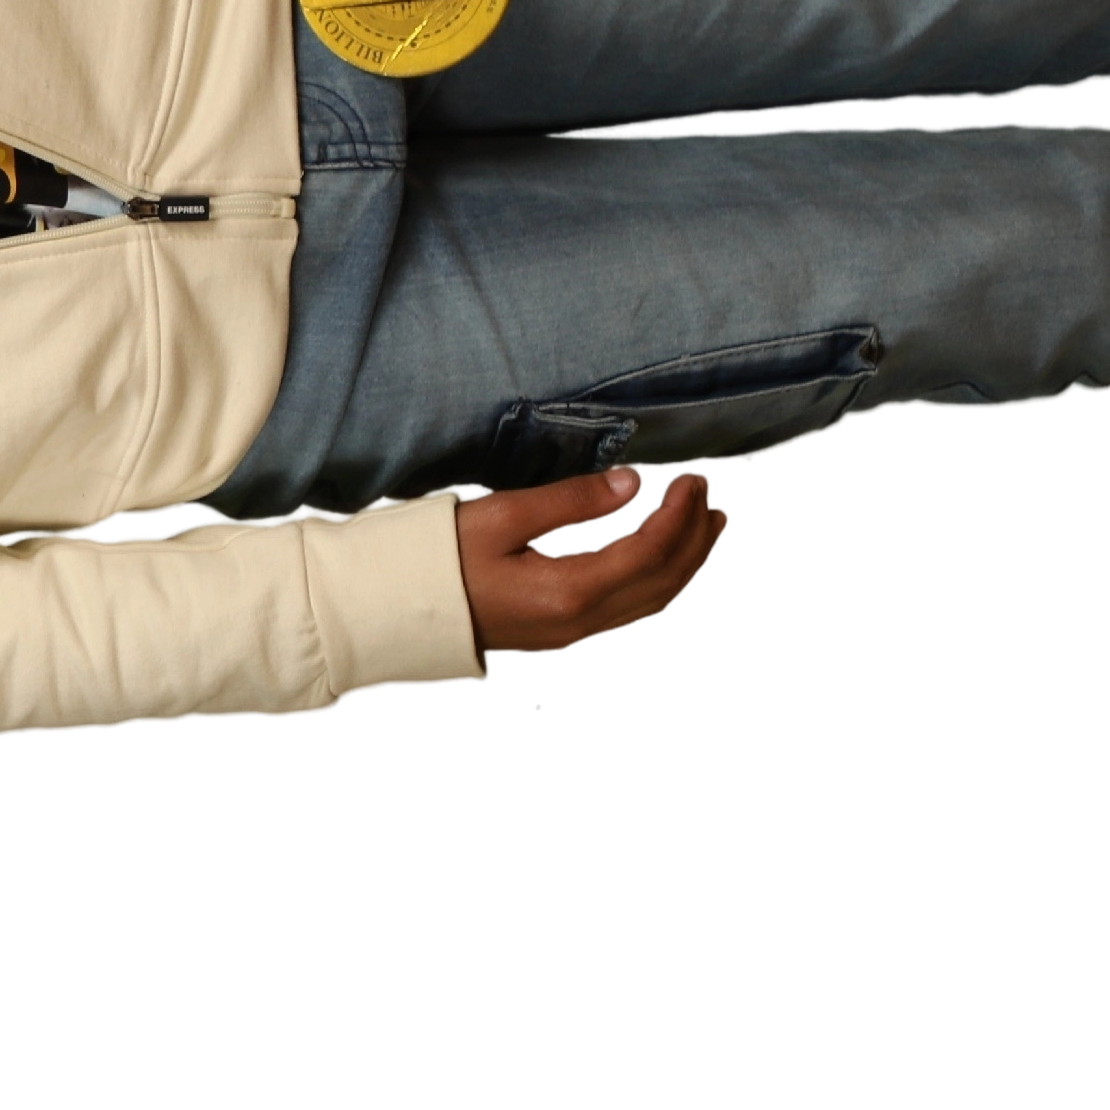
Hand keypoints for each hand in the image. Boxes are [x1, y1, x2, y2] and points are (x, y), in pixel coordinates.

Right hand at [456, 464, 731, 658]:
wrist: (400, 613)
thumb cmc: (439, 561)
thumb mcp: (500, 516)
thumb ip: (570, 500)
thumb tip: (630, 481)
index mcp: (569, 591)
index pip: (649, 551)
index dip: (678, 513)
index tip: (690, 478)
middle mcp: (582, 620)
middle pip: (664, 580)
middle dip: (694, 536)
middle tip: (709, 494)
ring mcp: (575, 632)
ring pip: (654, 599)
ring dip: (686, 560)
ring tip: (706, 524)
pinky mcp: (565, 631)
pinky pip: (634, 608)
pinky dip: (663, 580)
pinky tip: (666, 559)